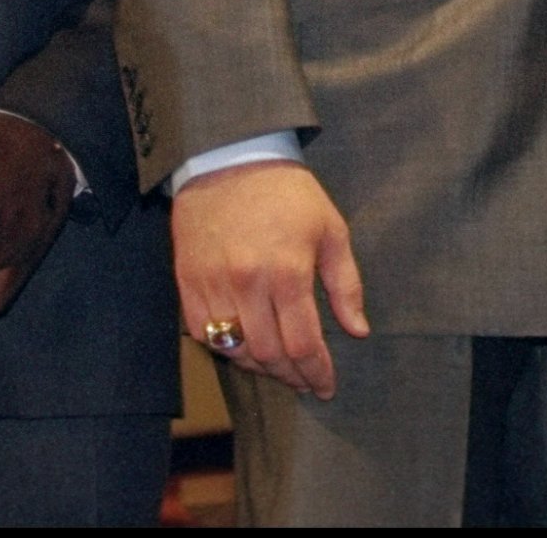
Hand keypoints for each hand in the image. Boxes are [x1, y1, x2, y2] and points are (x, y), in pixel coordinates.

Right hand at [175, 161, 368, 399]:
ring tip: (279, 367)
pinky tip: (245, 347)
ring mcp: (213, 285)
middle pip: (269, 355)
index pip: (303, 344)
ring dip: (260, 367)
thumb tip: (358, 331)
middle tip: (305, 380)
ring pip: (235, 350)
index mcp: (287, 271)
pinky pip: (204, 334)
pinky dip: (226, 349)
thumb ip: (345, 284)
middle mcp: (247, 283)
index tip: (326, 386)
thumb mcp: (331, 229)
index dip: (317, 372)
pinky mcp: (187, 283)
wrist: (230, 159)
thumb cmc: (288, 193)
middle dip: (291, 376)